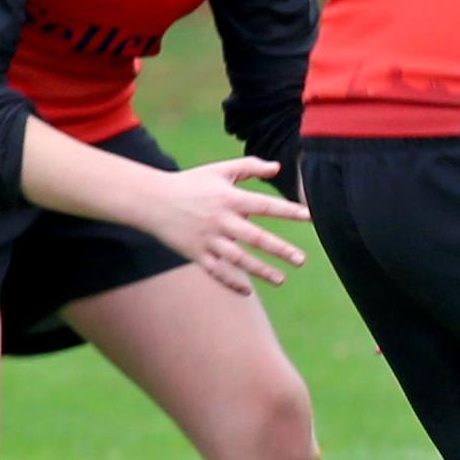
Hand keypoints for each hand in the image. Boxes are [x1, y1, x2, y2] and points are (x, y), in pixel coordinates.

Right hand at [134, 156, 311, 293]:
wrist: (151, 199)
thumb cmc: (191, 183)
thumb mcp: (219, 170)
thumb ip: (249, 167)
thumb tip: (277, 168)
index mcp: (228, 198)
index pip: (264, 205)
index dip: (287, 211)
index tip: (309, 217)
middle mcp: (220, 220)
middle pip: (255, 238)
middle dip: (279, 249)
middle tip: (301, 260)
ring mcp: (207, 239)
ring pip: (237, 259)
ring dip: (260, 271)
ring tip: (281, 280)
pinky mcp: (195, 253)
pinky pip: (215, 271)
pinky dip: (230, 283)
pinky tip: (247, 292)